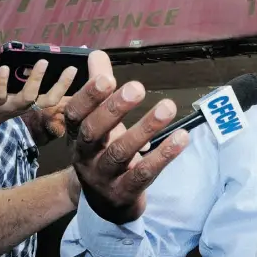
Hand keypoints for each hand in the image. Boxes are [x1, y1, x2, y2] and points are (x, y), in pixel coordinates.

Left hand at [0, 60, 76, 132]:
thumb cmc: (3, 99)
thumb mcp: (18, 93)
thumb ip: (28, 81)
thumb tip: (42, 61)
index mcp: (33, 103)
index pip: (55, 97)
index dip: (66, 85)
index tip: (74, 68)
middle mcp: (26, 107)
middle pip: (47, 100)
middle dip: (60, 85)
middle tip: (70, 68)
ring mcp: (11, 106)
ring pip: (27, 96)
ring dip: (36, 79)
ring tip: (42, 62)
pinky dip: (2, 81)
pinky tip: (5, 68)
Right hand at [65, 51, 189, 223]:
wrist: (104, 203)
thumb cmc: (102, 150)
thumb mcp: (97, 121)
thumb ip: (99, 88)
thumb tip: (97, 53)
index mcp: (76, 134)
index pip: (75, 113)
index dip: (88, 96)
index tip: (107, 78)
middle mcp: (85, 156)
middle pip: (92, 132)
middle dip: (113, 109)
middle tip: (137, 87)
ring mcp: (103, 177)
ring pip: (120, 153)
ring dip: (145, 129)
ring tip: (167, 106)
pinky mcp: (124, 193)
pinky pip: (143, 174)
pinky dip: (163, 155)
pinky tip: (181, 137)